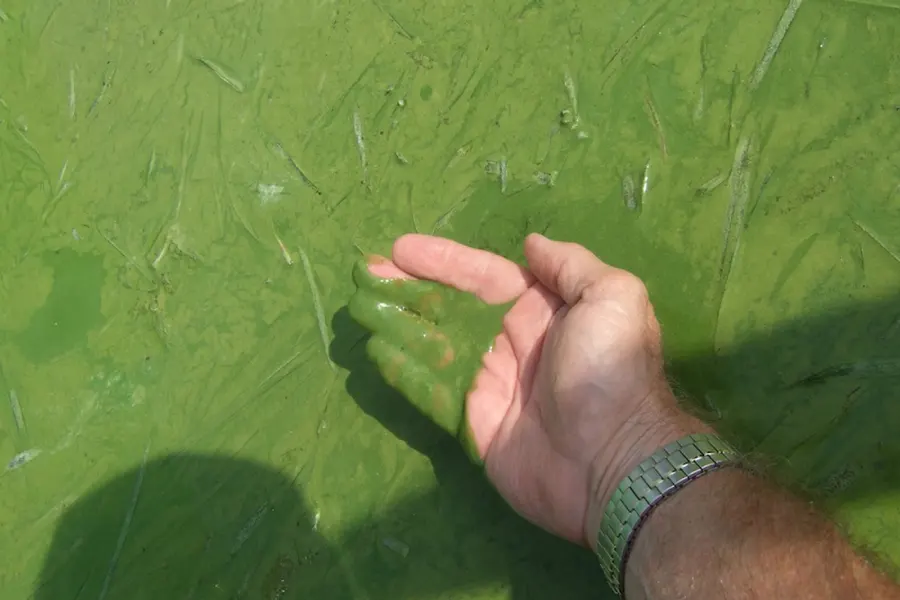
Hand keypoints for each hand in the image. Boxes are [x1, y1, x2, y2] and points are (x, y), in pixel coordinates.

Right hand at [348, 233, 707, 545]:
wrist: (613, 459)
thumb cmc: (609, 369)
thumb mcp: (612, 298)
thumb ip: (570, 265)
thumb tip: (531, 243)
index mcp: (542, 310)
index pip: (483, 276)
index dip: (443, 261)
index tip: (401, 248)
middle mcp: (512, 342)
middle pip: (451, 307)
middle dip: (410, 288)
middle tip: (366, 273)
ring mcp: (490, 383)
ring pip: (434, 345)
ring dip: (399, 324)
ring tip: (362, 307)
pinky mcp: (473, 422)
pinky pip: (432, 390)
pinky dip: (404, 371)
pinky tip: (377, 351)